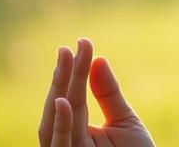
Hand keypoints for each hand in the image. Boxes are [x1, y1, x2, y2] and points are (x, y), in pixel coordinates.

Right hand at [38, 38, 155, 146]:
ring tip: (64, 64)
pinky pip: (60, 146)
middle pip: (59, 107)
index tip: (80, 42)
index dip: (73, 71)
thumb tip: (97, 58)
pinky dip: (61, 125)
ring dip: (58, 94)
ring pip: (53, 125)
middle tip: (68, 48)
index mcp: (77, 132)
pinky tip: (65, 103)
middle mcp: (67, 143)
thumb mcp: (125, 122)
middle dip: (63, 77)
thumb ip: (108, 93)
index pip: (72, 97)